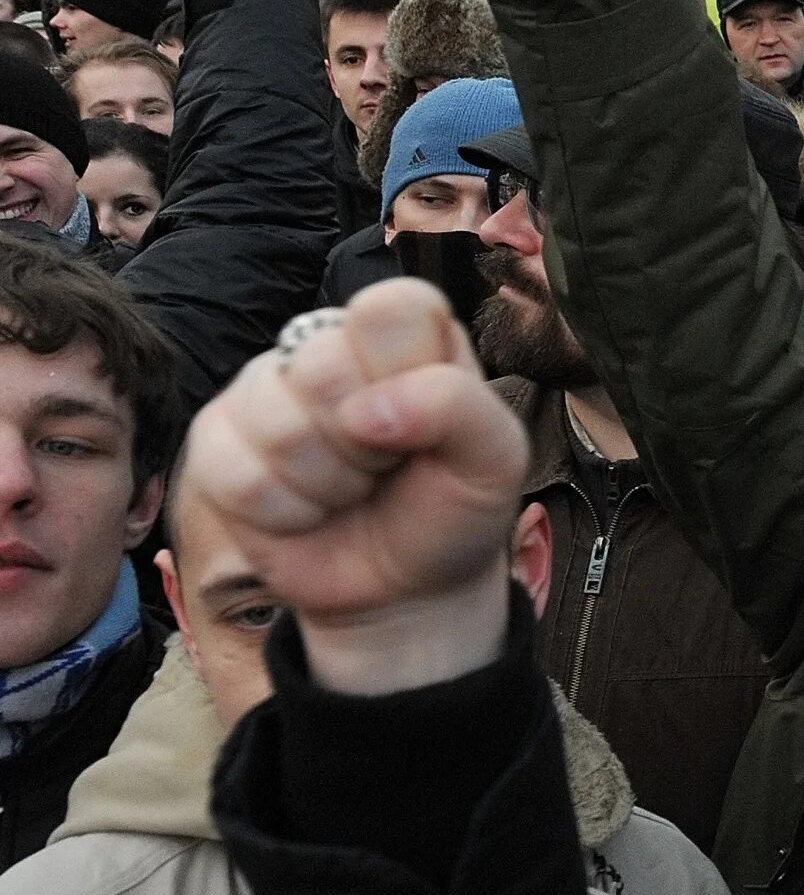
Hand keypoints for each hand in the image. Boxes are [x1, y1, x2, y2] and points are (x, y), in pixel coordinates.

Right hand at [180, 282, 527, 694]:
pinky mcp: (217, 442)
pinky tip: (309, 511)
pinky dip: (287, 513)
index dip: (403, 370)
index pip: (391, 306)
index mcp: (406, 332)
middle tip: (388, 464)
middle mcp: (327, 346)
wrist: (404, 588)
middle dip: (367, 445)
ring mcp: (264, 390)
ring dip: (330, 483)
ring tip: (353, 489)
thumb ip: (460, 409)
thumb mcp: (495, 461)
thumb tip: (366, 410)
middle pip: (321, 366)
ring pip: (276, 425)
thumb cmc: (451, 508)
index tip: (423, 421)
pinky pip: (236, 474)